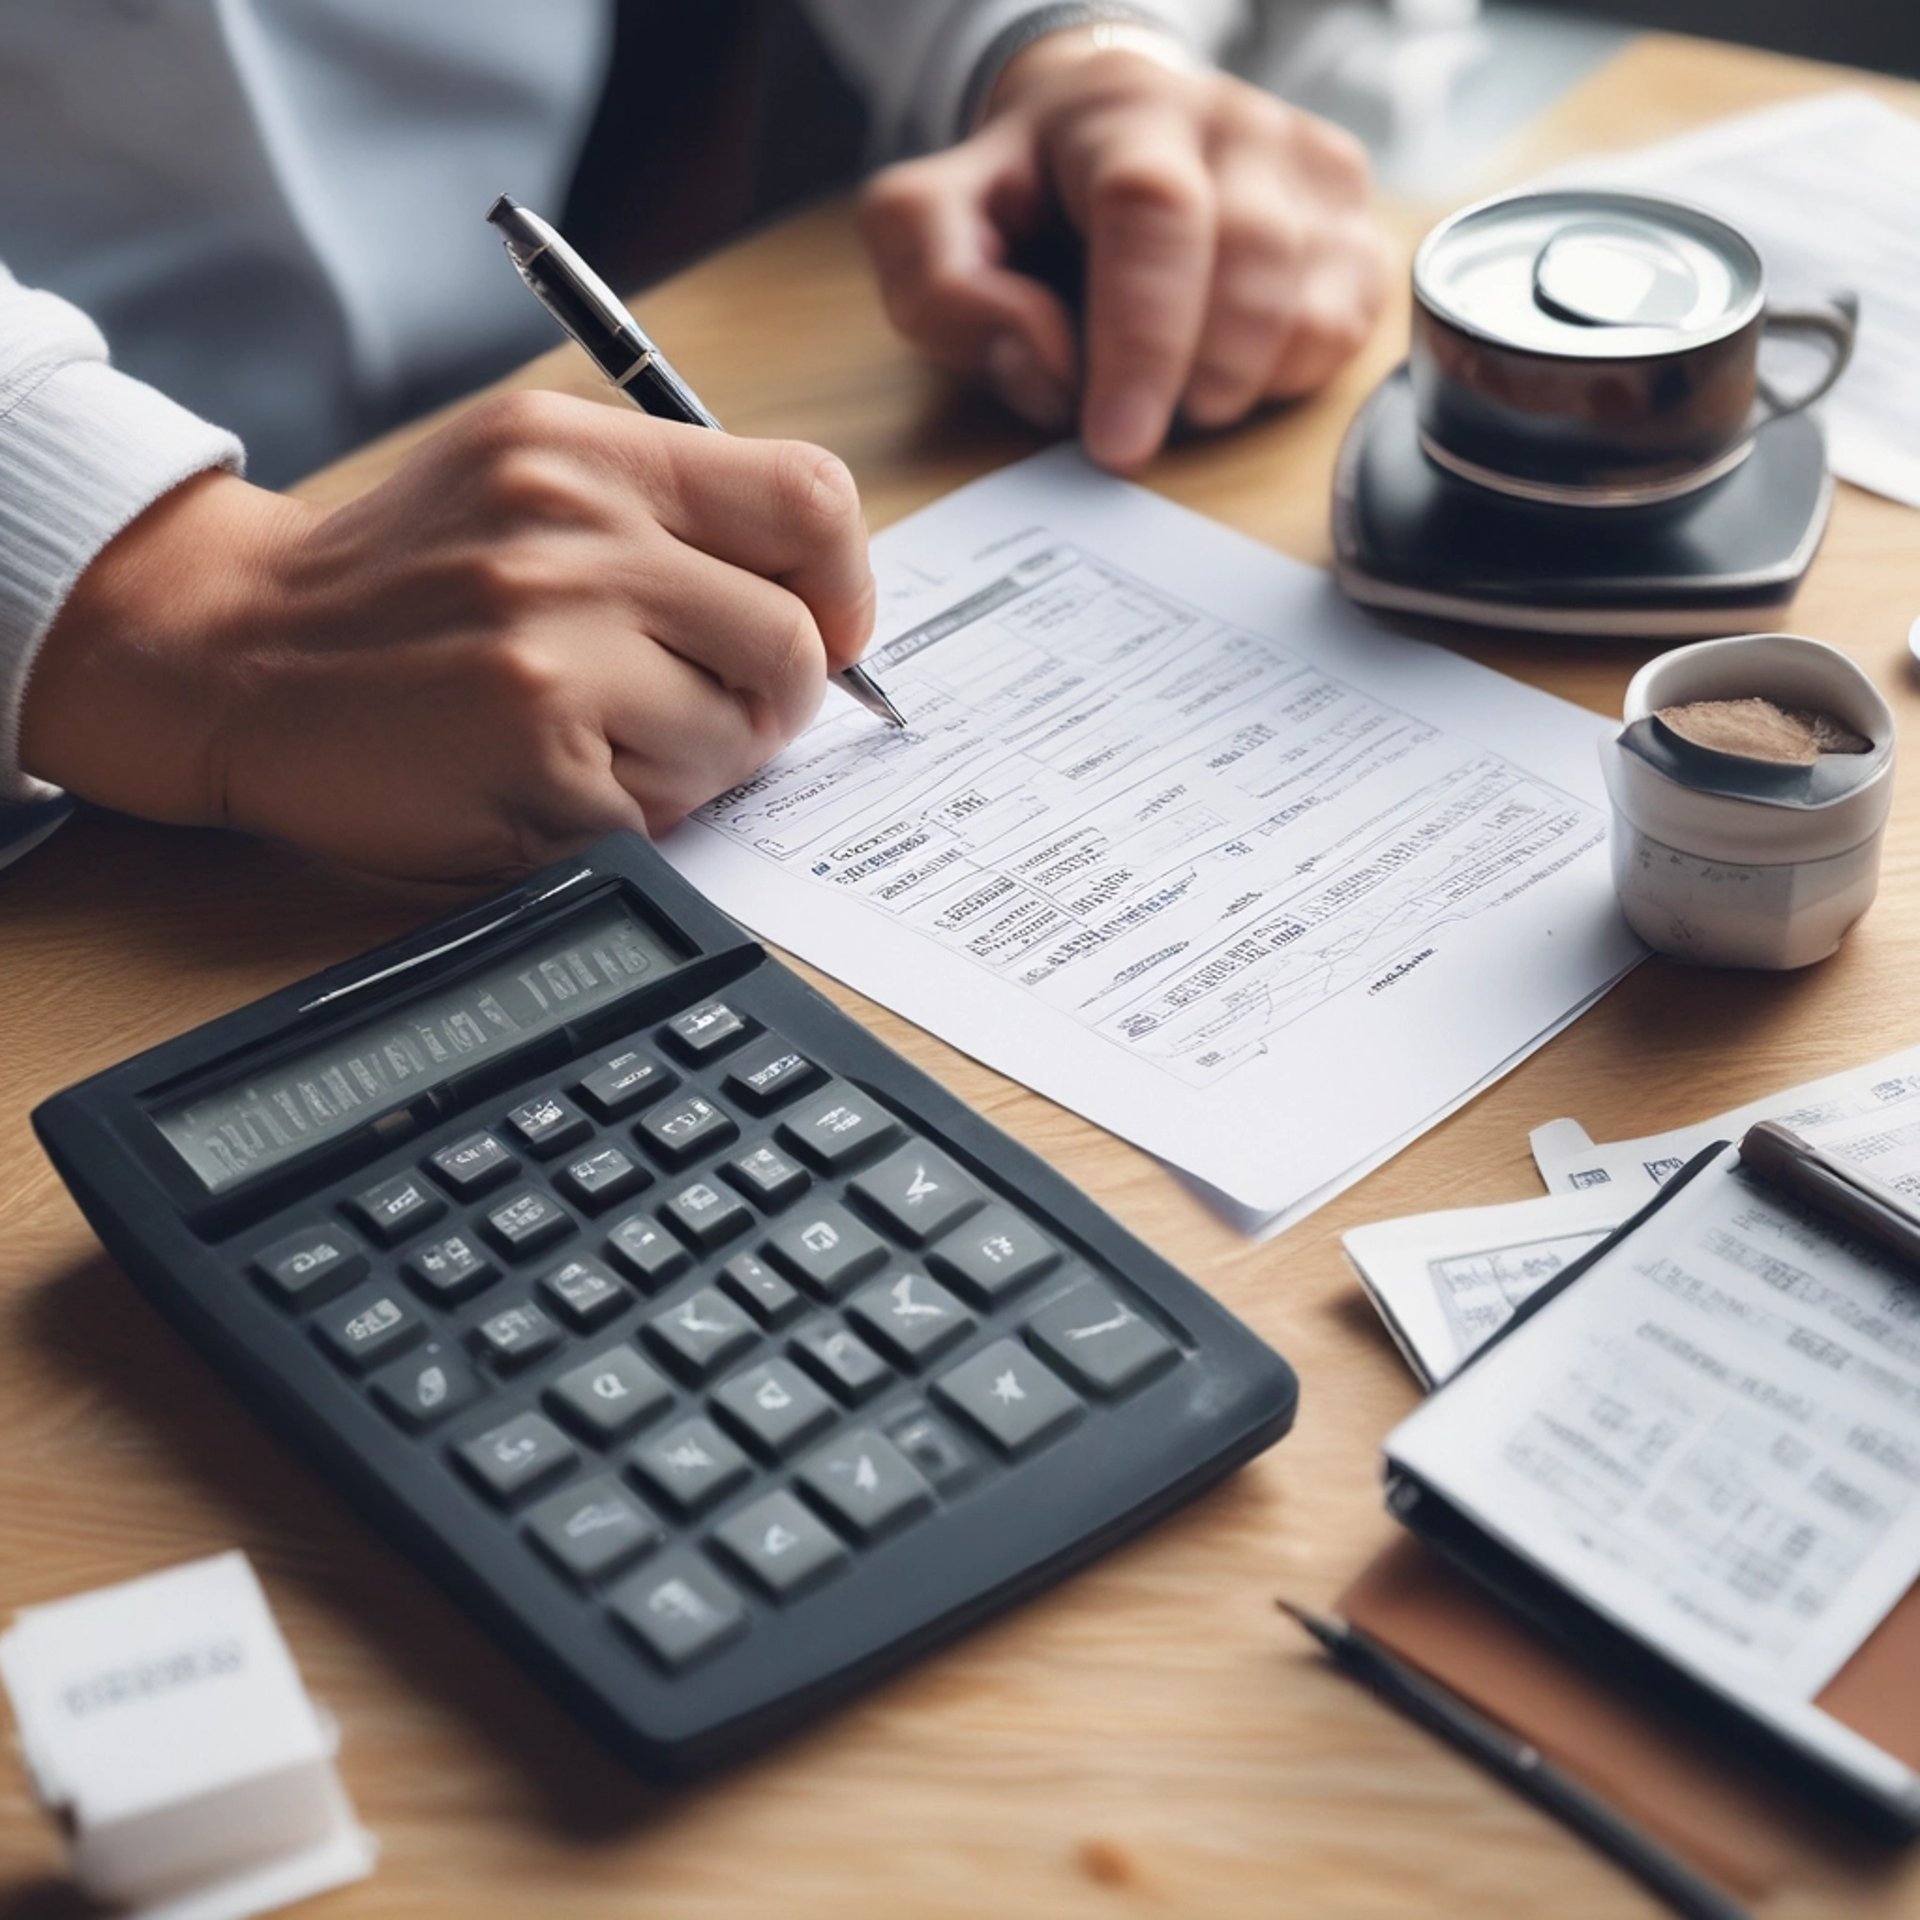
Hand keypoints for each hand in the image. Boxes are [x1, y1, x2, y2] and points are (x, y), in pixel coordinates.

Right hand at [18, 390, 874, 880]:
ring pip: (734, 741)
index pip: (812, 500)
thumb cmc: (399, 583)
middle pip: (792, 645)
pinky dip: (620, 820)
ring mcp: (551, 647)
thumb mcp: (523, 480)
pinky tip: (543, 783)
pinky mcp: (531, 754)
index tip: (823, 631)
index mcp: (590, 456)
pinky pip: (658, 817)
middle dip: (768, 705)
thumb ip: (668, 518)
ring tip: (596, 745)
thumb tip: (820, 603)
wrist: (230, 650)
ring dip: (689, 770)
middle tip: (701, 716)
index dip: (844, 587)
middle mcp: (575, 537)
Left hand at [858, 32, 1390, 471]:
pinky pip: (1347, 333)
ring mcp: (1312, 174)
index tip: (1117, 442)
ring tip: (1171, 392)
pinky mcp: (1357, 229)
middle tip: (1137, 438)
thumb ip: (946, 291)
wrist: (1104, 140)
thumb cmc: (1021, 205)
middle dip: (1197, 376)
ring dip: (1236, 386)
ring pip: (1311, 308)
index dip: (1142, 337)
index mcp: (1126, 115)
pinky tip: (1224, 369)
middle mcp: (1236, 127)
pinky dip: (1283, 381)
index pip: (1153, 212)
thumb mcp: (929, 231)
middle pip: (1252, 256)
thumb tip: (1045, 365)